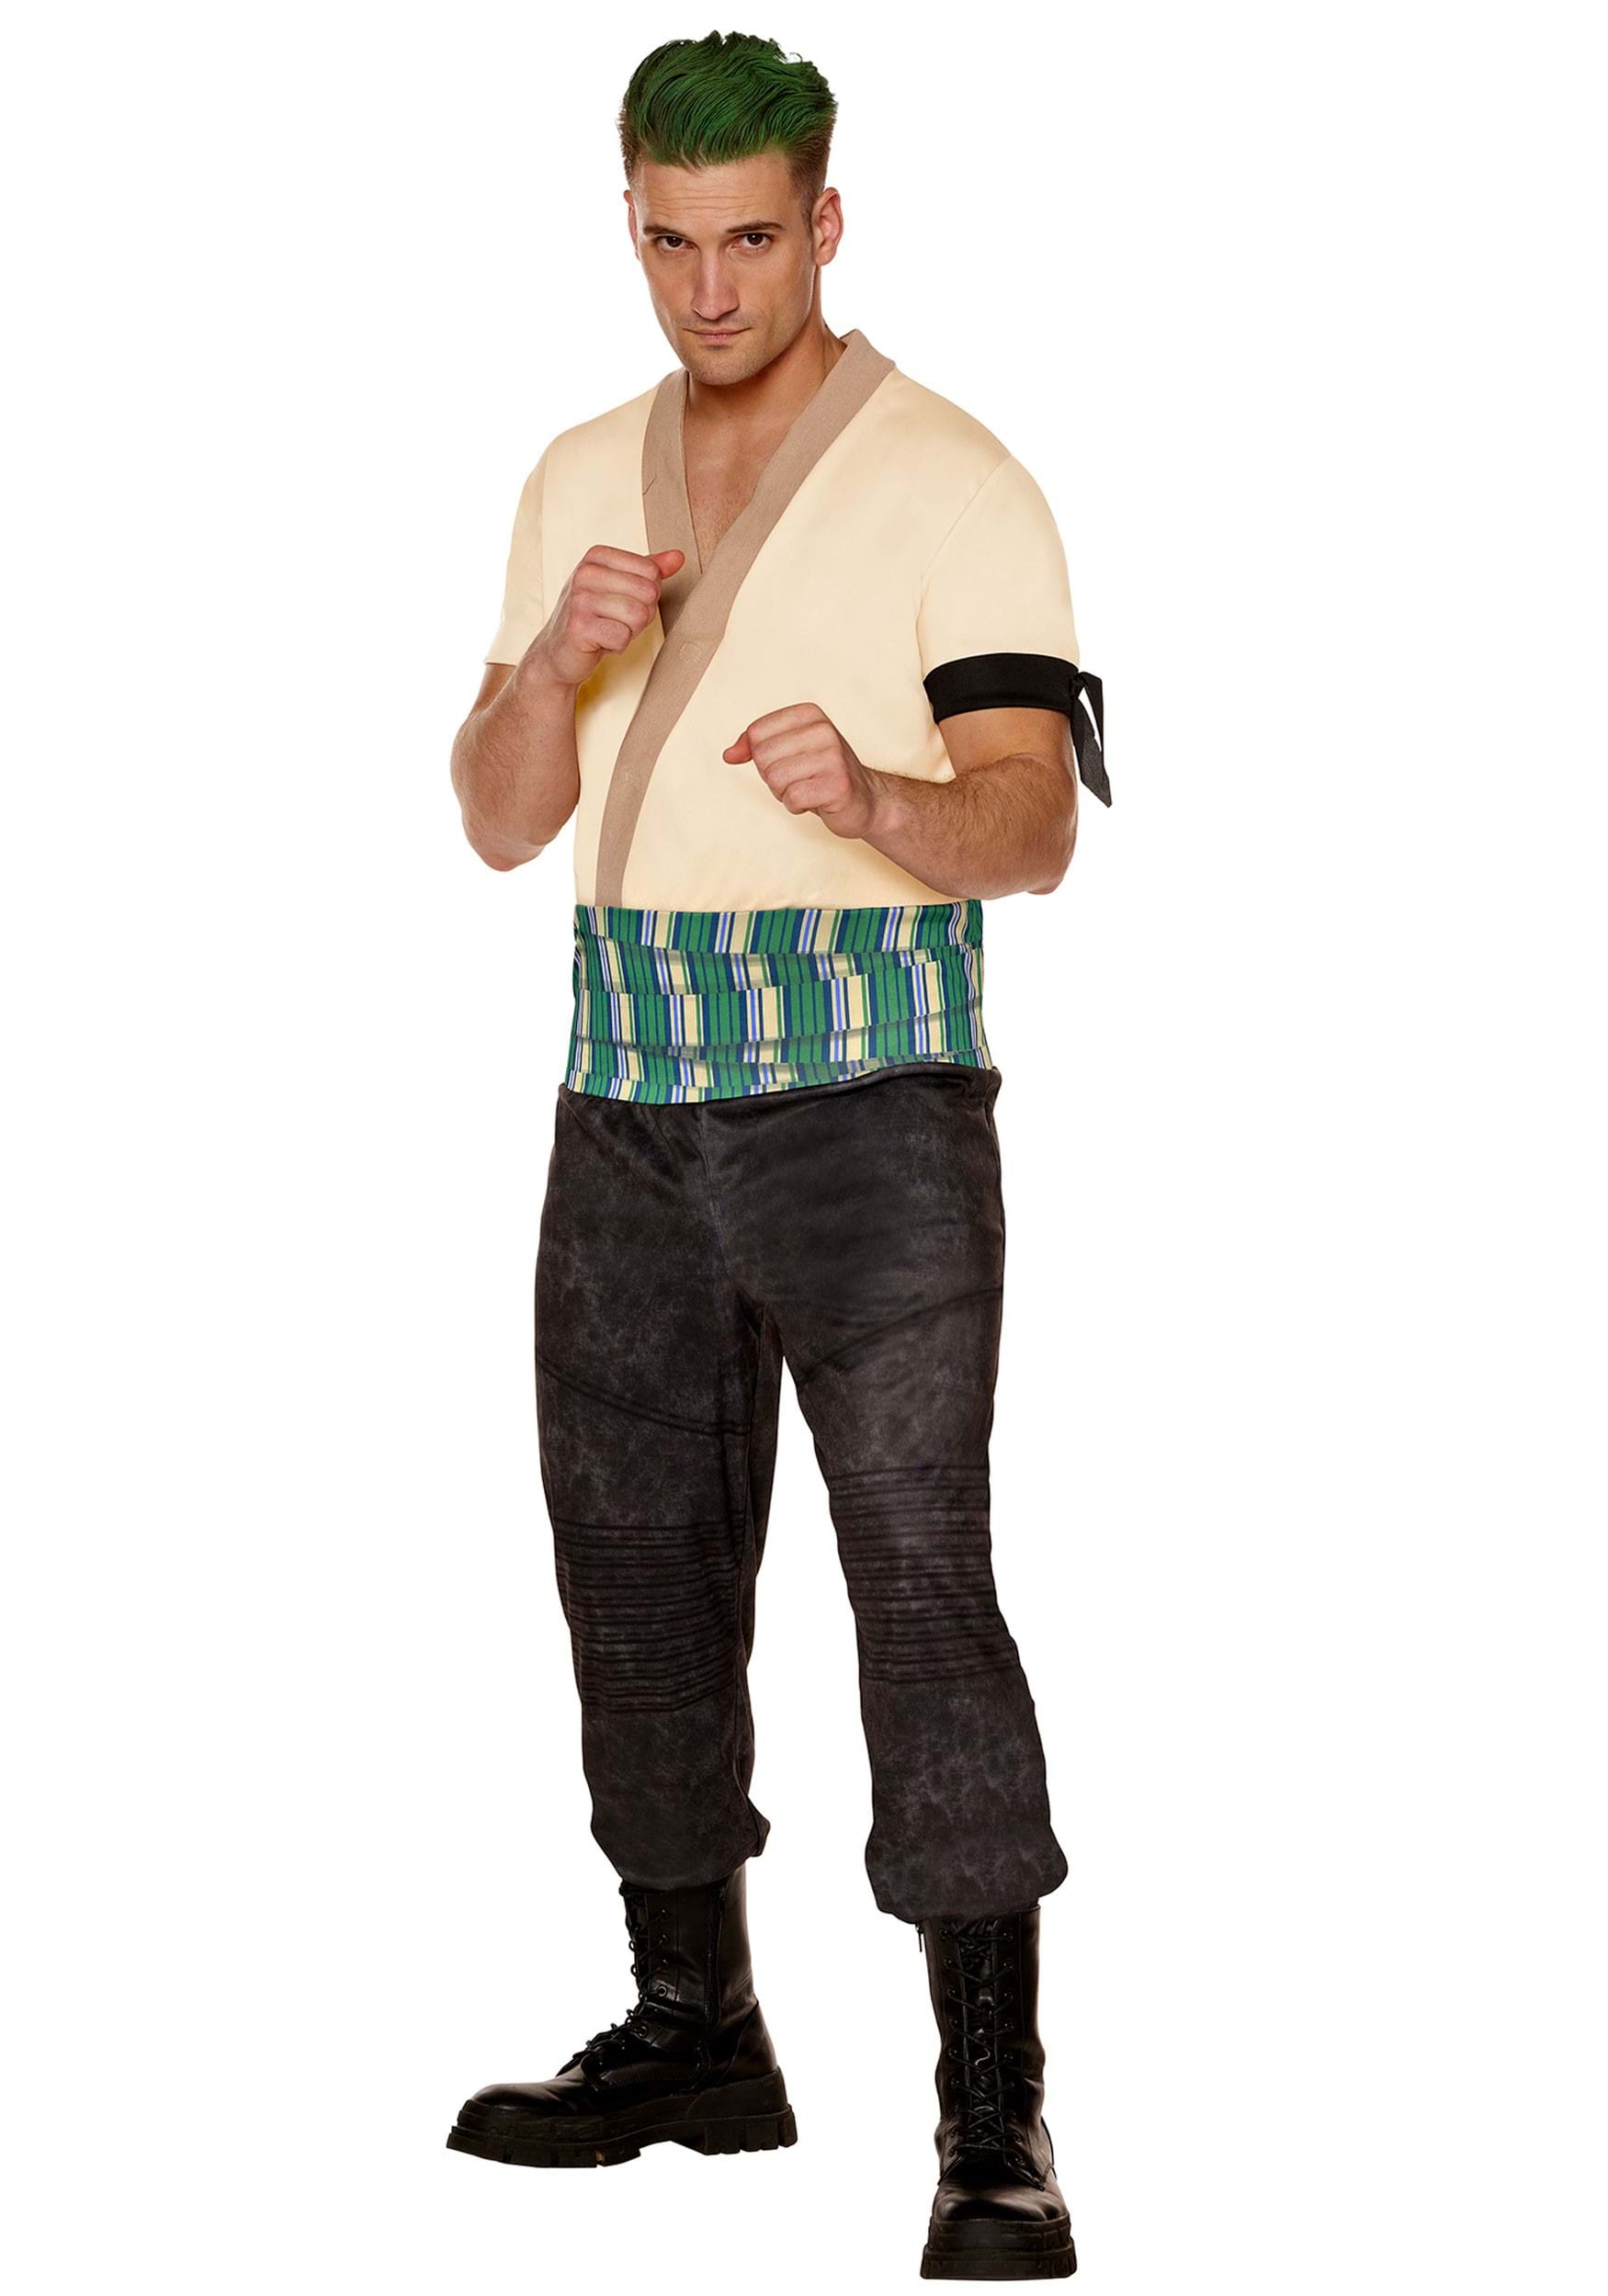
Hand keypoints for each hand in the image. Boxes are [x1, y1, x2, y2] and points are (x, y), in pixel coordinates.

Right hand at [528, 545, 684, 687]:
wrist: (559, 651)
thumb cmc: (593, 617)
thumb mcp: (619, 586)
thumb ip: (649, 570)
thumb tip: (678, 556)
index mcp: (596, 556)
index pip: (651, 571)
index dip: (647, 595)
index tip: (623, 602)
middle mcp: (585, 572)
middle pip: (648, 593)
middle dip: (640, 615)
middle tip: (616, 620)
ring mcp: (579, 599)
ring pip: (638, 616)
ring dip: (630, 631)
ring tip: (609, 630)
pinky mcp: (579, 626)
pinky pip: (623, 637)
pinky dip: (618, 646)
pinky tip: (601, 642)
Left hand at [723, 704, 879, 840]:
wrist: (865, 801)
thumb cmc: (820, 775)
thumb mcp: (787, 751)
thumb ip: (754, 746)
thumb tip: (729, 755)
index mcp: (809, 714)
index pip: (756, 733)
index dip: (762, 757)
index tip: (789, 761)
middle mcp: (823, 729)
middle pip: (763, 757)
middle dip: (773, 777)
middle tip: (801, 779)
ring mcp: (833, 756)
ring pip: (775, 779)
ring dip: (785, 793)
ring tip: (809, 789)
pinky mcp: (837, 784)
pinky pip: (792, 798)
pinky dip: (797, 807)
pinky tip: (817, 801)